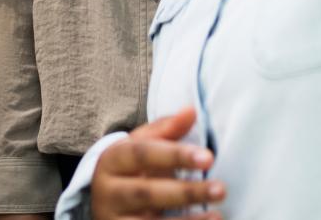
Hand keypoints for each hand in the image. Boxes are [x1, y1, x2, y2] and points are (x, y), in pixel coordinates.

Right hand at [90, 108, 225, 219]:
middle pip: (147, 192)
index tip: (208, 157)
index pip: (143, 154)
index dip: (175, 155)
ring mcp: (113, 217)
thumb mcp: (141, 144)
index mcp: (112, 159)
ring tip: (218, 215)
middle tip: (220, 189)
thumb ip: (167, 129)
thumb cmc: (129, 166)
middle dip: (186, 192)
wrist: (100, 200)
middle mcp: (108, 191)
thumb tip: (191, 111)